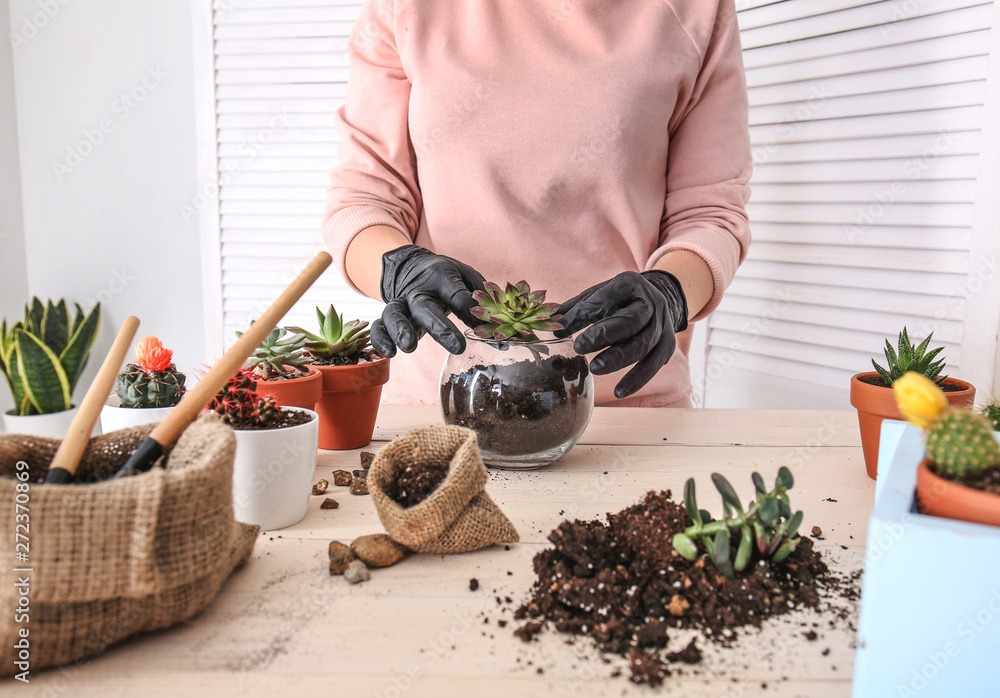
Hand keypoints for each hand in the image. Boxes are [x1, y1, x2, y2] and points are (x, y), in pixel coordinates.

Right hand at [372, 245, 486, 356]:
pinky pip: (378, 326)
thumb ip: (479, 297)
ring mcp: (400, 303)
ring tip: (409, 347)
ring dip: (400, 330)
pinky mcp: (388, 316)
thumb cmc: (444, 276)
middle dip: (441, 328)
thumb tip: (496, 332)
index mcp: (440, 277)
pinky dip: (380, 339)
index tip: (486, 328)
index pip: (456, 294)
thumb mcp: (465, 275)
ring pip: (394, 314)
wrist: (409, 266)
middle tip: (458, 347)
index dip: (470, 311)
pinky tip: (390, 353)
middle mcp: (417, 291)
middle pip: (425, 308)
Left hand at [553, 271, 687, 398]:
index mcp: (629, 284)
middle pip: (630, 321)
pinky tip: (619, 391)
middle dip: (605, 335)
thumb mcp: (600, 293)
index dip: (583, 313)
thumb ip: (577, 308)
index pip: (605, 298)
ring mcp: (661, 325)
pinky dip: (636, 380)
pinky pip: (652, 365)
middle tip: (580, 347)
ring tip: (595, 369)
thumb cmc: (620, 299)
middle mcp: (650, 303)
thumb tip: (550, 324)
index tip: (562, 329)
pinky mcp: (666, 346)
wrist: (660, 299)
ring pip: (642, 344)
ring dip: (618, 359)